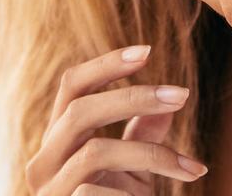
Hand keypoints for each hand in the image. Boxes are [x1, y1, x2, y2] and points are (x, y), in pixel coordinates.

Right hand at [24, 45, 207, 194]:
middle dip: (134, 97)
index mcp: (59, 138)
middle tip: (182, 95)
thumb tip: (171, 100)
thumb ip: (142, 135)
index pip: (72, 85)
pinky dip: (131, 193)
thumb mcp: (131, 168)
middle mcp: (44, 161)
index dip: (106, 64)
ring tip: (187, 168)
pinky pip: (96, 192)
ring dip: (149, 155)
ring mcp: (49, 191)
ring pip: (95, 152)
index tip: (148, 50)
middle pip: (80, 110)